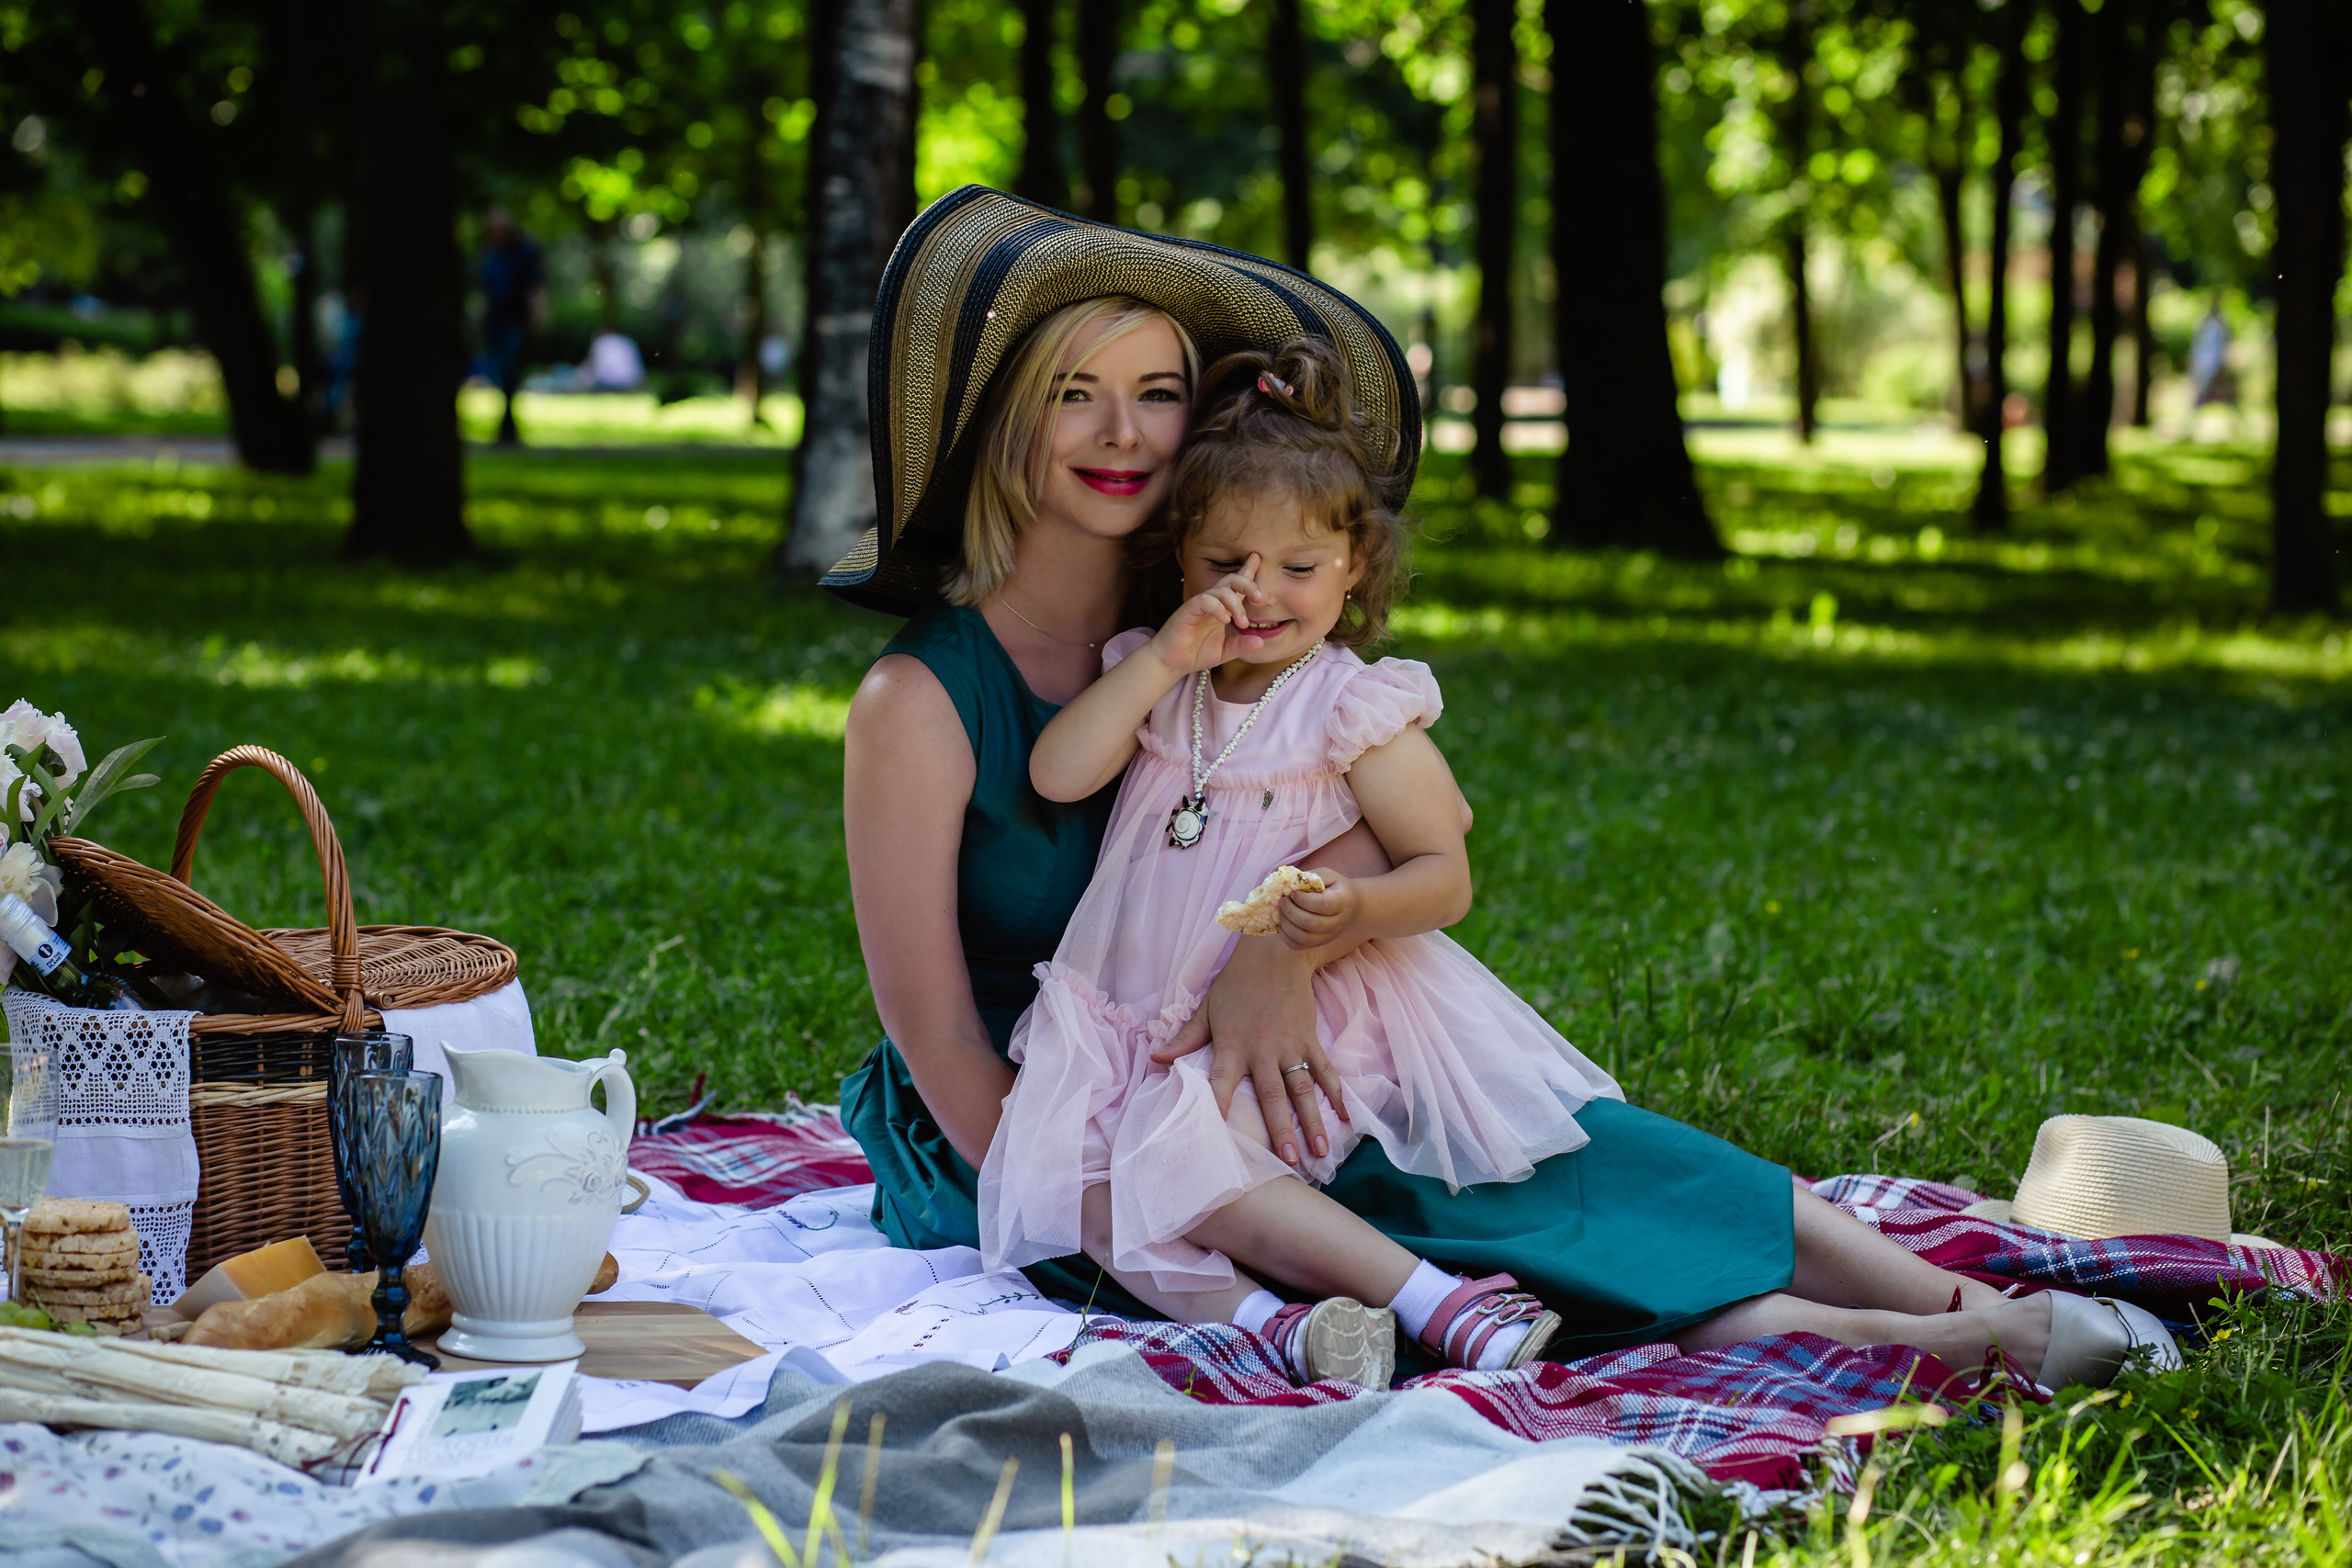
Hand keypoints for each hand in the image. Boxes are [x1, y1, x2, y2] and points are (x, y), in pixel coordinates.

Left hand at [1149, 934, 1346, 1166]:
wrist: (1276, 953)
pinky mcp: (1310, 1040)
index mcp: (1232, 1045)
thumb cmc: (1236, 984)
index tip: (1216, 1135)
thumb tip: (1156, 1059)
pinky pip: (1325, 1071)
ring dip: (1312, 1121)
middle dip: (1281, 1129)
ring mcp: (1290, 1046)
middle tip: (1288, 1161)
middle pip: (1272, 1095)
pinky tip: (1345, 1118)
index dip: (1217, 1106)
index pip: (1221, 1081)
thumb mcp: (1206, 1009)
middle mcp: (1263, 1050)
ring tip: (1320, 1151)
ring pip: (1303, 1089)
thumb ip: (1185, 1039)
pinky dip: (1336, 1094)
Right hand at [1151, 553, 1276, 675]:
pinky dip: (1218, 607)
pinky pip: (1205, 600)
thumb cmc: (1195, 653)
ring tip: (1241, 623)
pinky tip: (1224, 620)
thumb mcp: (1224, 652)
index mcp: (1222, 608)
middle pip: (1231, 580)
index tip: (1257, 557)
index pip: (1236, 586)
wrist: (1171, 662)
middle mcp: (1212, 602)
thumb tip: (1261, 642)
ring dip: (1235, 604)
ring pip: (1220, 590)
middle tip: (1260, 598)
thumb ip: (1240, 646)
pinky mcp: (1188, 609)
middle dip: (1248, 583)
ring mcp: (1200, 604)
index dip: (1247, 570)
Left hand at [1277, 870, 1357, 949]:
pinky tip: (1283, 922)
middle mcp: (1337, 923)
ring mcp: (1328, 936)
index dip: (1303, 900)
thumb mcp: (1328, 876)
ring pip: (1303, 938)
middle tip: (1282, 900)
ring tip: (1281, 911)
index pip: (1322, 905)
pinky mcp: (1317, 944)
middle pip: (1312, 924)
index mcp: (1342, 902)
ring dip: (1286, 924)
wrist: (1351, 909)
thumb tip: (1287, 881)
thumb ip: (1311, 877)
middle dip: (1291, 912)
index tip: (1293, 893)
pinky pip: (1297, 945)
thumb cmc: (1335, 889)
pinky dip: (1285, 935)